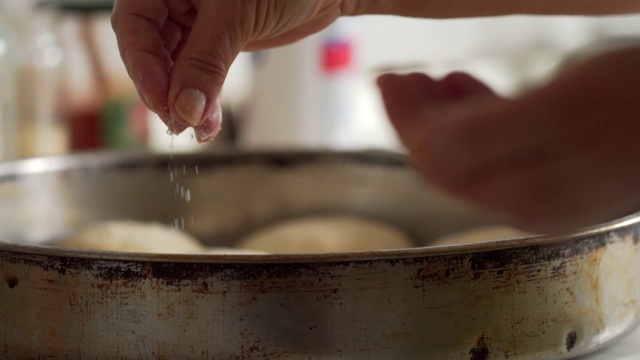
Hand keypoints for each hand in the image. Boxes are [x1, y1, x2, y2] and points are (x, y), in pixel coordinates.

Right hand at [111, 0, 358, 140]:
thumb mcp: (238, 16)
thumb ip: (206, 62)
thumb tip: (184, 111)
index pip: (133, 24)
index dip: (143, 66)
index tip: (163, 103)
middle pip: (147, 49)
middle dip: (163, 89)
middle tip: (180, 123)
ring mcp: (192, 18)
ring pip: (171, 66)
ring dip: (183, 100)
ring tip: (200, 129)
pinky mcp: (213, 39)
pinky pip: (195, 72)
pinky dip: (201, 97)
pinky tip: (208, 120)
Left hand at [378, 46, 639, 232]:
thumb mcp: (563, 108)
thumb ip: (489, 135)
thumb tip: (423, 148)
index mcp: (523, 193)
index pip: (439, 165)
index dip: (405, 123)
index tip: (388, 81)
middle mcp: (529, 202)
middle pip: (451, 165)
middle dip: (419, 120)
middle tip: (403, 78)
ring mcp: (547, 190)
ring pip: (473, 157)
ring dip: (446, 117)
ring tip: (435, 79)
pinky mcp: (563, 174)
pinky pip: (502, 151)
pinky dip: (479, 118)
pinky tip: (471, 90)